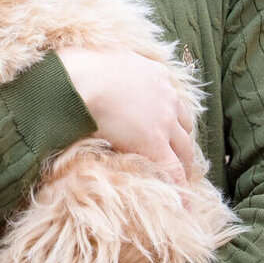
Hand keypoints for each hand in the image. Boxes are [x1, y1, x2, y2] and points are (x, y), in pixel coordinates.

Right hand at [57, 46, 194, 185]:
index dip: (170, 115)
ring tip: (180, 178)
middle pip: (184, 124)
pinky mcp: (154, 143)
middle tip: (177, 155)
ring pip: (184, 147)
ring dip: (183, 162)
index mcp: (155, 73)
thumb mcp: (101, 56)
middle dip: (182, 140)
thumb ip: (110, 64)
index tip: (166, 126)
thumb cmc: (79, 66)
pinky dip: (180, 188)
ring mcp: (163, 121)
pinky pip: (173, 171)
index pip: (170, 98)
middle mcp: (166, 95)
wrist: (79, 79)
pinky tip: (184, 206)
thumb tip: (94, 65)